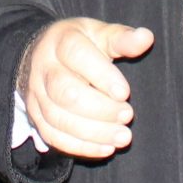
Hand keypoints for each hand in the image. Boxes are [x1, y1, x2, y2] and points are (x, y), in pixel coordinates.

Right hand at [21, 17, 154, 159]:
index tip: (124, 93)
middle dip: (100, 109)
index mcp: (61, 41)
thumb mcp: (100, 34)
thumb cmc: (79, 45)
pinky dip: (80, 146)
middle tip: (128, 115)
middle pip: (66, 92)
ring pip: (59, 118)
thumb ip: (122, 38)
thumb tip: (146, 37)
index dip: (101, 75)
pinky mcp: (36, 117)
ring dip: (93, 132)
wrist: (39, 55)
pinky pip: (53, 137)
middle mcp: (44, 69)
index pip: (77, 55)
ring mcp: (36, 95)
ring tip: (123, 136)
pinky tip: (106, 148)